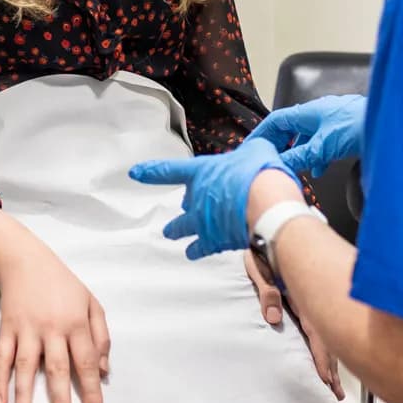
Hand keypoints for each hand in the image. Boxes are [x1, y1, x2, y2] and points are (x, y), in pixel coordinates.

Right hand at [0, 236, 110, 402]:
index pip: (86, 363)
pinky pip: (1, 357)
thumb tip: (104, 371)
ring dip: (24, 396)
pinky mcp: (6, 329)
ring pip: (26, 366)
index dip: (92, 391)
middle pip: (57, 368)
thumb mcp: (91, 303)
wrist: (25, 261)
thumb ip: (101, 336)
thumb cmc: (63, 285)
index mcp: (76, 323)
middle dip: (60, 400)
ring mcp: (26, 329)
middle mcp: (52, 328)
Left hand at [130, 136, 294, 258]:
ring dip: (177, 230)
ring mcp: (202, 221)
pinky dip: (196, 250)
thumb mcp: (258, 150)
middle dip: (184, 206)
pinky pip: (199, 248)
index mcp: (202, 172)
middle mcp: (197, 197)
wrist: (267, 206)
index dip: (151, 171)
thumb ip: (252, 151)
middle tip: (182, 208)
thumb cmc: (261, 175)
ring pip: (182, 227)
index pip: (170, 170)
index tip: (135, 173)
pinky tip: (193, 253)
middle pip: (183, 203)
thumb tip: (258, 150)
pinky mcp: (213, 241)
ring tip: (171, 234)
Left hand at [243, 254, 343, 399]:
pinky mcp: (306, 297)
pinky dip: (328, 343)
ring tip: (336, 383)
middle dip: (333, 368)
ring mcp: (311, 301)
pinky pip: (322, 325)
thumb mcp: (259, 268)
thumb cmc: (265, 246)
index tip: (328, 381)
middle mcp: (310, 302)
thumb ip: (267, 292)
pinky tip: (330, 355)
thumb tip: (273, 318)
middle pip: (327, 341)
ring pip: (328, 335)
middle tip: (337, 393)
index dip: (324, 361)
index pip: (317, 337)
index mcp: (301, 299)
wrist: (273, 223)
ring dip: (333, 359)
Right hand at [250, 95, 367, 176]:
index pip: (276, 121)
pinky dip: (317, 155)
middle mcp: (318, 113)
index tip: (253, 146)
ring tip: (297, 168)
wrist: (388, 124)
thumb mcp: (322, 147)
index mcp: (308, 112)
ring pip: (307, 136)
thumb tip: (280, 165)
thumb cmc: (357, 127)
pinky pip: (322, 141)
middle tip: (274, 160)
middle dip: (281, 146)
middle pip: (291, 129)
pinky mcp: (343, 129)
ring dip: (300, 152)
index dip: (262, 133)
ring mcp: (331, 120)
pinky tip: (320, 168)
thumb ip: (300, 157)